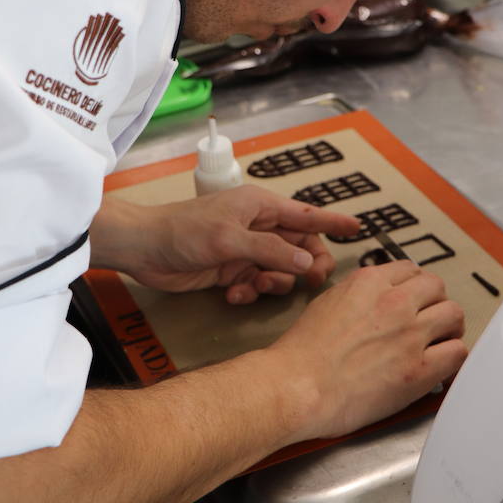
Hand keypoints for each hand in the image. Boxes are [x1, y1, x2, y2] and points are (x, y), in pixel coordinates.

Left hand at [93, 186, 358, 302]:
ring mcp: (245, 250)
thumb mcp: (230, 240)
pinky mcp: (231, 271)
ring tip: (255, 287)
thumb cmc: (185, 232)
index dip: (332, 222)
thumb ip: (271, 252)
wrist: (144, 250)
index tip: (358, 229)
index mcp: (260, 207)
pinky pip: (256, 284)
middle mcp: (257, 226)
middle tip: (313, 282)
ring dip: (274, 282)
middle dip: (305, 265)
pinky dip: (250, 292)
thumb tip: (307, 262)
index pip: (306, 214)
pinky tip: (234, 295)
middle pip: (297, 247)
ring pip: (279, 269)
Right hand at [268, 260, 466, 439]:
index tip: (414, 298)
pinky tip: (441, 365)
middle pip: (437, 287)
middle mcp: (393, 302)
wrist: (298, 386)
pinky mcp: (420, 369)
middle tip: (429, 320)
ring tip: (439, 341)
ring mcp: (410, 334)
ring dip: (448, 327)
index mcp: (368, 282)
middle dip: (434, 302)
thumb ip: (357, 296)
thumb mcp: (325, 302)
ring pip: (454, 314)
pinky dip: (453, 357)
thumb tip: (371, 300)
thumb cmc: (302, 353)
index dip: (415, 286)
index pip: (410, 270)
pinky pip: (458, 352)